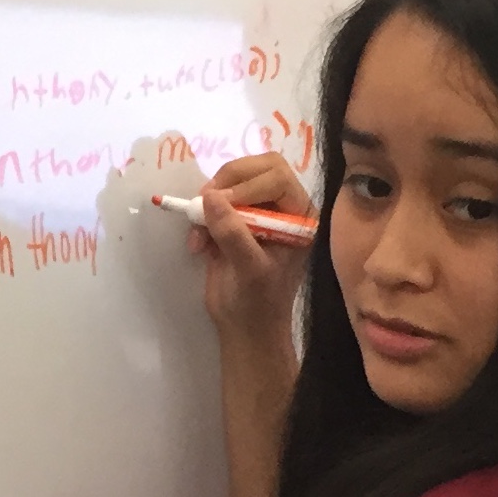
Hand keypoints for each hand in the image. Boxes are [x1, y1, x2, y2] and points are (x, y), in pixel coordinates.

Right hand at [185, 153, 314, 338]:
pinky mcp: (233, 220)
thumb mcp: (251, 270)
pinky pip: (214, 201)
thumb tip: (211, 196)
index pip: (278, 177)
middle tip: (204, 203)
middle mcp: (282, 208)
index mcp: (299, 216)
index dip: (248, 184)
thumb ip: (234, 233)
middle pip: (256, 168)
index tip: (222, 205)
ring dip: (209, 202)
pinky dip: (200, 216)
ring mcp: (257, 212)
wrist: (245, 328)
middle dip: (227, 182)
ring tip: (198, 236)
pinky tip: (197, 245)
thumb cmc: (260, 303)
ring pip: (232, 181)